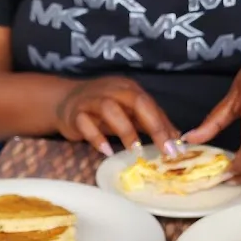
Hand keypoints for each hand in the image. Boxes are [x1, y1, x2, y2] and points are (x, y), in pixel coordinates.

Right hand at [55, 76, 178, 155]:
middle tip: (162, 149)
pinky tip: (107, 151)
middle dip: (152, 126)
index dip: (164, 126)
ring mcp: (92, 101)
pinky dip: (97, 138)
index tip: (175, 148)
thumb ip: (150, 122)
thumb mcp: (128, 113)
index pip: (150, 105)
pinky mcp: (75, 114)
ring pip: (110, 110)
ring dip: (125, 131)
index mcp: (128, 89)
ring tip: (135, 150)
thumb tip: (175, 138)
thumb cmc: (102, 110)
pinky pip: (85, 124)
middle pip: (136, 102)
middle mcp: (112, 90)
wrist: (64, 101)